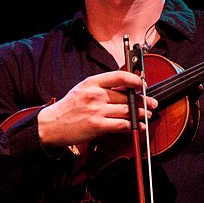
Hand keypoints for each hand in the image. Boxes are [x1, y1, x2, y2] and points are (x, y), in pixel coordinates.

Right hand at [37, 70, 157, 145]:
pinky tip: (140, 126)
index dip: (134, 79)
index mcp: (92, 82)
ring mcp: (96, 110)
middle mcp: (95, 94)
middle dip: (143, 100)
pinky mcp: (97, 125)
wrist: (52, 124)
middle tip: (152, 103)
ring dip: (141, 113)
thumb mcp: (83, 89)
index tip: (142, 84)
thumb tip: (125, 88)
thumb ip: (102, 87)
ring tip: (149, 114)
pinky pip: (121, 125)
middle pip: (126, 95)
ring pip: (127, 110)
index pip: (119, 76)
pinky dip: (134, 126)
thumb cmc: (69, 107)